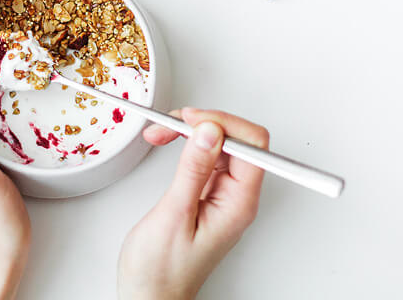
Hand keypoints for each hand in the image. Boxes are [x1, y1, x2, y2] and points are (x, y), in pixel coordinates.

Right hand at [118, 108, 268, 299]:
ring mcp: (224, 194)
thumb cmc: (161, 270)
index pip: (252, 145)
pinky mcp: (208, 192)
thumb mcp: (174, 215)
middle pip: (238, 139)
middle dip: (204, 123)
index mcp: (239, 203)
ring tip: (162, 131)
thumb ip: (193, 170)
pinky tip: (168, 142)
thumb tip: (209, 131)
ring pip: (220, 143)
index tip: (190, 120)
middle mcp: (237, 197)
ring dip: (192, 130)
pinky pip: (207, 155)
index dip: (222, 124)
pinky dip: (186, 143)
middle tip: (170, 123)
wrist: (149, 296)